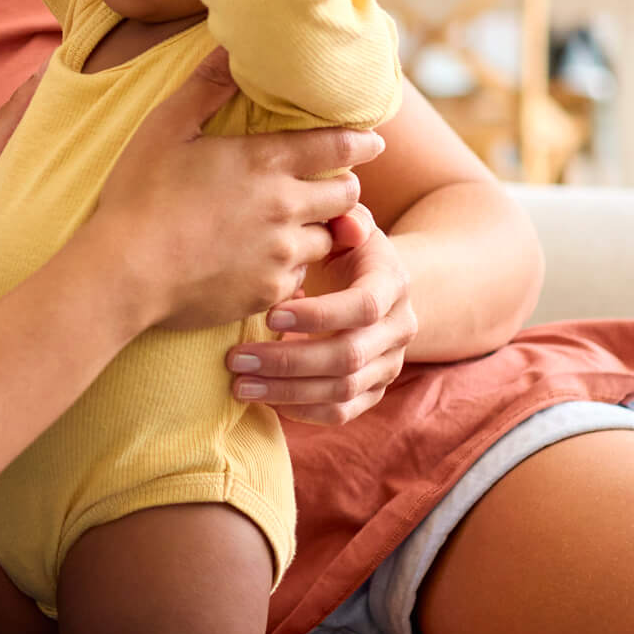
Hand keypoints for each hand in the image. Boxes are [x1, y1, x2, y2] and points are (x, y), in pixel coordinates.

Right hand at [86, 49, 385, 333]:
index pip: (338, 146)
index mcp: (266, 162)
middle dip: (345, 185)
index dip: (361, 141)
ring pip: (328, 239)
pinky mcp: (269, 291)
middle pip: (348, 195)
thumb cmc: (140, 194)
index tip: (373, 141)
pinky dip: (291, 265)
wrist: (124, 273)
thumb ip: (206, 87)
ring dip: (318, 228)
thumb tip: (230, 46)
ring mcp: (281, 254)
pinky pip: (300, 277)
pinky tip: (263, 259)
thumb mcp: (167, 127)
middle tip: (329, 183)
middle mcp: (286, 208)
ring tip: (294, 225)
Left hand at [224, 203, 415, 424]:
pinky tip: (265, 400)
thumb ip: (342, 220)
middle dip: (288, 361)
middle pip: (348, 357)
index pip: (362, 307)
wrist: (374, 283)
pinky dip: (303, 411)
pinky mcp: (373, 390)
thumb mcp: (344, 226)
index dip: (317, 315)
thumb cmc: (343, 246)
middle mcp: (398, 329)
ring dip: (287, 392)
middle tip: (235, 358)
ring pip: (342, 391)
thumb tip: (345, 224)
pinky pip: (342, 413)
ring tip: (238, 384)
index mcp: (392, 284)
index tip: (267, 314)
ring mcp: (388, 364)